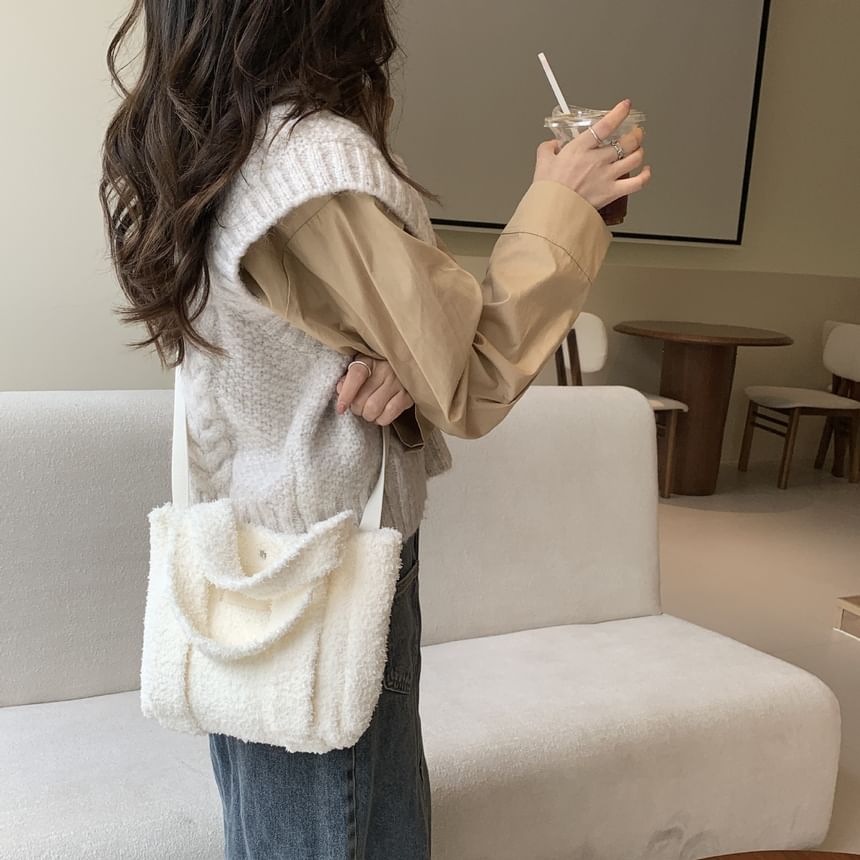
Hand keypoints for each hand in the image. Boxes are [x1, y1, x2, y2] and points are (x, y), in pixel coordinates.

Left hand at [335, 353, 414, 425]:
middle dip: (356, 408)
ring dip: (368, 415)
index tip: (340, 408)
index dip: (346, 394)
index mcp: (370, 359)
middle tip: (358, 407)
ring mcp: (398, 383)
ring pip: (374, 409)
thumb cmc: (378, 369)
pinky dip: (380, 419)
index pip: (356, 375)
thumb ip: (348, 378)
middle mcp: (385, 369)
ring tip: (368, 411)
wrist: (406, 366)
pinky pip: (388, 415)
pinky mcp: (408, 396)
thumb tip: (339, 390)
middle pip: (362, 398)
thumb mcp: (361, 366)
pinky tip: (380, 415)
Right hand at [532, 98, 651, 211]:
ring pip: (635, 158)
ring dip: (640, 151)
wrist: (553, 212)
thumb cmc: (549, 190)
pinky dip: (645, 176)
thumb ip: (548, 148)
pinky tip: (646, 171)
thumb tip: (553, 144)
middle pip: (627, 141)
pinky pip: (637, 183)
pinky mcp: (612, 192)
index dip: (619, 112)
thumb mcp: (542, 162)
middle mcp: (598, 160)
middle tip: (635, 133)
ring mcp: (608, 176)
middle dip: (635, 134)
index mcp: (581, 148)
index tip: (625, 107)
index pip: (606, 124)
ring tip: (638, 149)